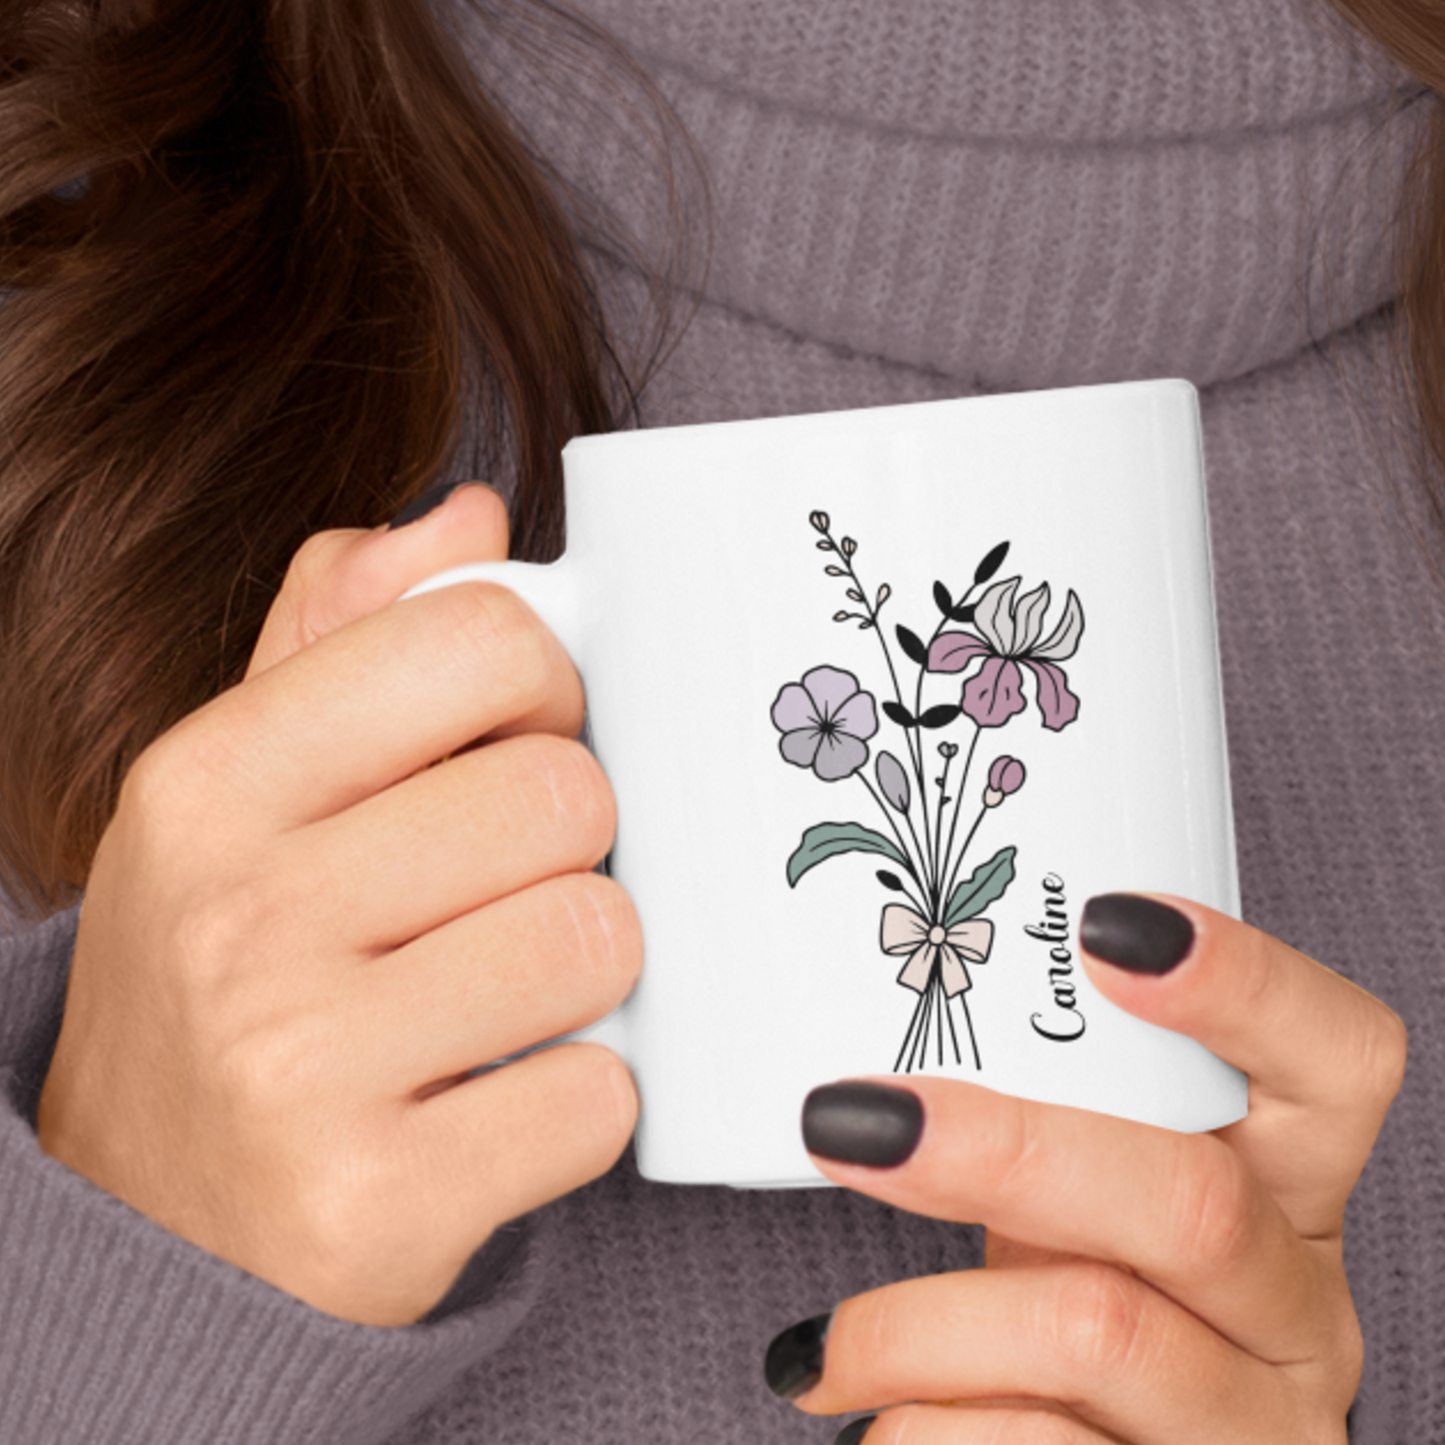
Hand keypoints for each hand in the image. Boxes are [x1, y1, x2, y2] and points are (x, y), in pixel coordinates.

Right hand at [37, 483, 640, 1326]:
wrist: (154, 1227)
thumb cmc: (231, 981)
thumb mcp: (243, 797)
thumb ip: (343, 640)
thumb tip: (468, 519)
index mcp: (210, 782)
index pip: (481, 640)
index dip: (543, 691)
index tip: (519, 745)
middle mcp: (239, 914)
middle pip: (563, 794)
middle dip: (569, 849)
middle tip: (501, 897)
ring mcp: (298, 1068)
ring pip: (597, 938)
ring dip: (585, 975)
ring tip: (499, 999)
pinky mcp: (377, 1202)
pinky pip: (597, 1098)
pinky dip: (581, 1101)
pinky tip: (497, 1103)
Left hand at [765, 893, 1406, 1442]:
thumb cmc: (1082, 1288)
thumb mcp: (1082, 1188)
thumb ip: (1040, 1109)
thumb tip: (855, 1022)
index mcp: (1289, 1185)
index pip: (1338, 1060)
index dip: (1245, 985)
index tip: (1104, 925)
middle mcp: (1297, 1306)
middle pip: (1193, 1202)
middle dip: (1000, 1151)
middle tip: (849, 1120)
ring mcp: (1247, 1419)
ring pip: (1093, 1331)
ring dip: (915, 1325)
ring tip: (824, 1346)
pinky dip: (917, 1426)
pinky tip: (867, 1413)